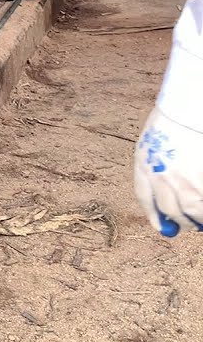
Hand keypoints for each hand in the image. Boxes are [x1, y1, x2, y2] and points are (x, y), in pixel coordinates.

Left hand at [134, 108, 202, 236]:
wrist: (185, 112)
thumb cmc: (169, 124)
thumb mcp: (150, 146)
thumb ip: (152, 170)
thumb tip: (165, 200)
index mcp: (144, 167)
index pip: (146, 199)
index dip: (155, 216)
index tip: (164, 229)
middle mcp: (162, 177)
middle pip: (172, 210)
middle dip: (180, 222)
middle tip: (190, 225)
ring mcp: (186, 179)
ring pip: (194, 211)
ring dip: (199, 220)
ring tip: (201, 221)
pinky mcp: (202, 180)